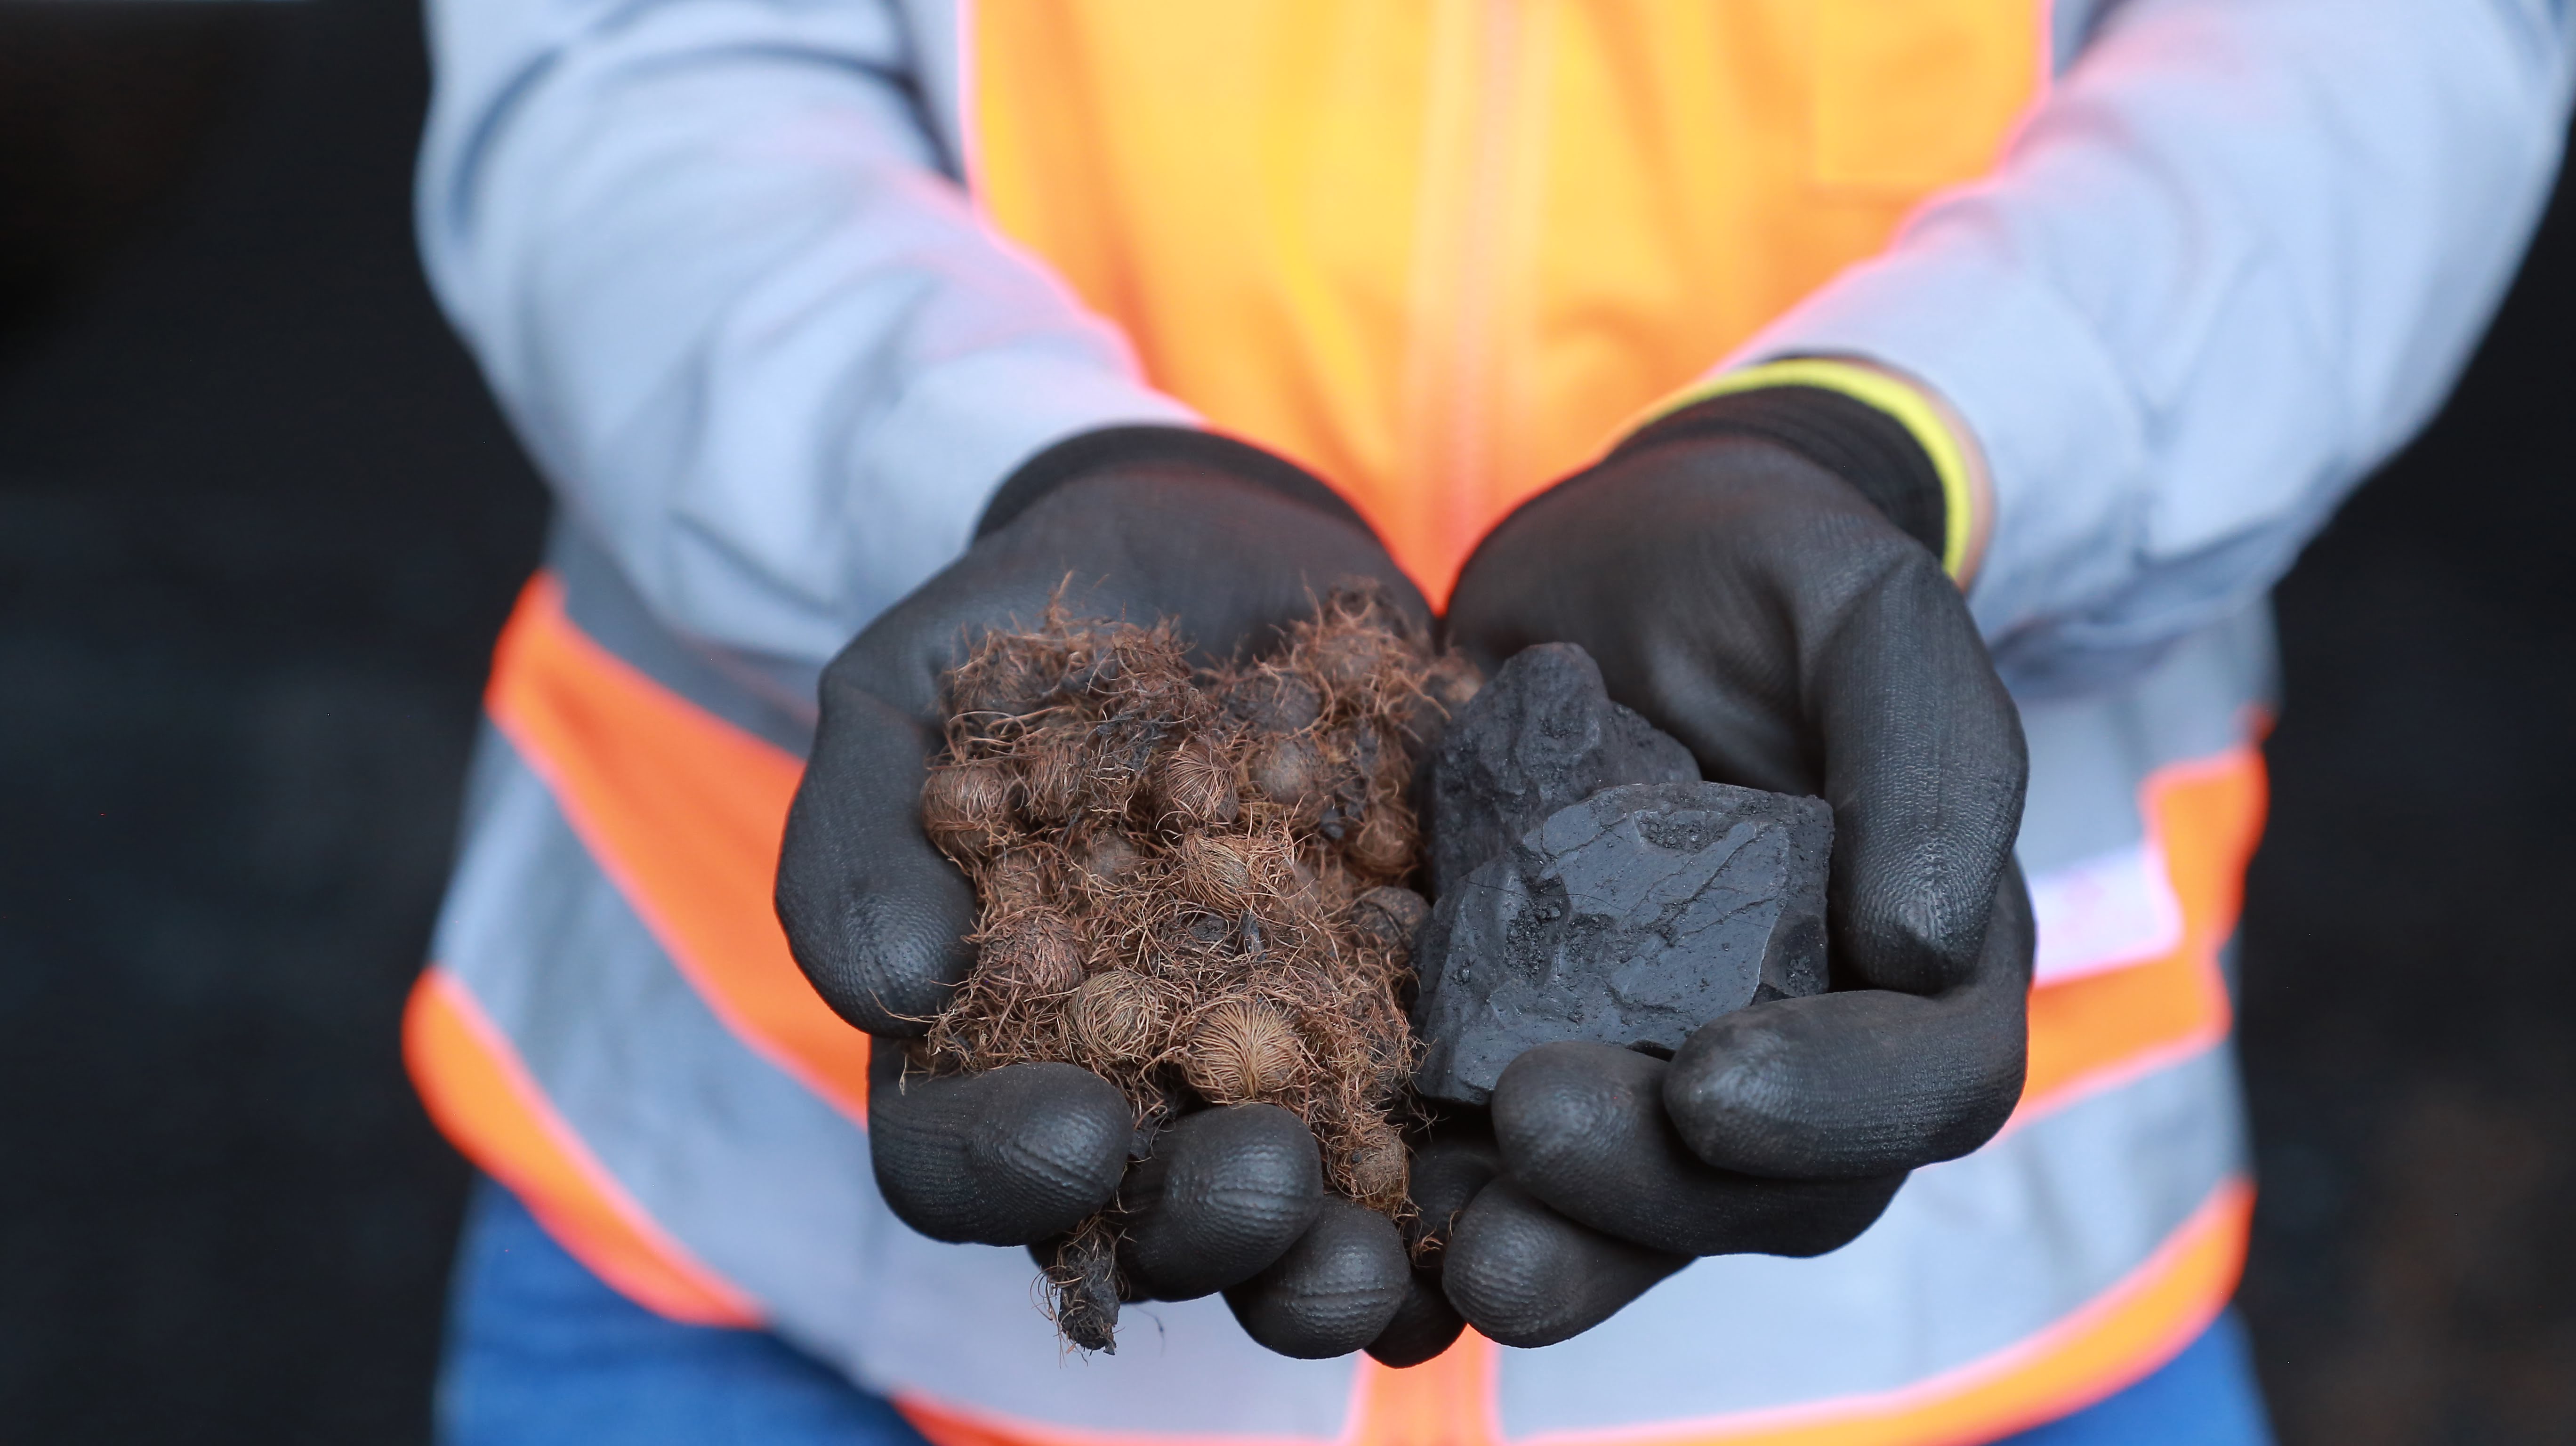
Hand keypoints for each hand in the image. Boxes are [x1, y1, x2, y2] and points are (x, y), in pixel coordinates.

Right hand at [777, 427, 1424, 1356]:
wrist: (1229, 552)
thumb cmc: (1043, 629)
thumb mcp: (912, 687)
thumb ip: (862, 826)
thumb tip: (888, 992)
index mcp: (985, 1041)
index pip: (952, 1160)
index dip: (1002, 1173)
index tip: (1078, 1130)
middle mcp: (1126, 1092)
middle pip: (1136, 1227)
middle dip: (1200, 1227)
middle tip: (1267, 1177)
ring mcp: (1269, 1076)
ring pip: (1283, 1231)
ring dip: (1325, 1267)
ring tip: (1380, 1254)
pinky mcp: (1395, 1034)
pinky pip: (1425, 1156)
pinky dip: (1454, 1203)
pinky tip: (1491, 1207)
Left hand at [1433, 386, 2032, 1346]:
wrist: (1603, 570)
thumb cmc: (1759, 571)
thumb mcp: (1858, 603)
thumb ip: (1926, 747)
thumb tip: (1930, 943)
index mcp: (1920, 956)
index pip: (1933, 1081)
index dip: (1840, 1106)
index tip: (1710, 1085)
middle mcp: (1812, 1044)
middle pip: (1780, 1188)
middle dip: (1660, 1189)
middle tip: (1533, 1127)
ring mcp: (1674, 1071)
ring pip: (1649, 1215)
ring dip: (1564, 1246)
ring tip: (1465, 1248)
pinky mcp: (1549, 1061)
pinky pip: (1521, 1172)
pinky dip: (1462, 1200)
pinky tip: (1382, 1197)